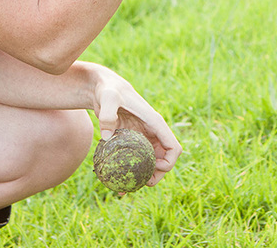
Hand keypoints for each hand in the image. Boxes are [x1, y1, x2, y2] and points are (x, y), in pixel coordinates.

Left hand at [91, 67, 181, 187]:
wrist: (103, 88)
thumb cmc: (108, 90)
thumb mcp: (107, 98)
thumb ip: (107, 114)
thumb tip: (107, 137)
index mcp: (154, 123)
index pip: (173, 147)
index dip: (169, 162)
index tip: (154, 170)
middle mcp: (153, 132)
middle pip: (165, 159)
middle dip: (158, 175)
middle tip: (142, 185)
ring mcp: (144, 137)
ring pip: (152, 162)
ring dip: (145, 176)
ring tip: (127, 188)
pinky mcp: (133, 140)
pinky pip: (137, 159)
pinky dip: (131, 171)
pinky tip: (117, 181)